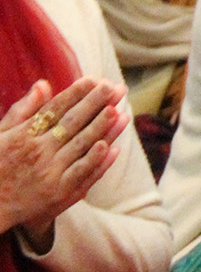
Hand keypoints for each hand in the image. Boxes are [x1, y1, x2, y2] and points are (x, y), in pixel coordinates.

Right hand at [0, 78, 125, 235]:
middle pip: (72, 122)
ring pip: (82, 144)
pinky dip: (97, 159)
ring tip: (118, 110)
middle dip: (95, 103)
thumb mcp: (1, 135)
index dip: (76, 93)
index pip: (55, 108)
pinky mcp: (60, 191)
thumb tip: (43, 83)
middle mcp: (38, 151)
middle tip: (114, 87)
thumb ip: (23, 110)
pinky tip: (110, 146)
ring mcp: (50, 172)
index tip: (94, 79)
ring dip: (102, 126)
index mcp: (23, 135)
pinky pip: (83, 172)